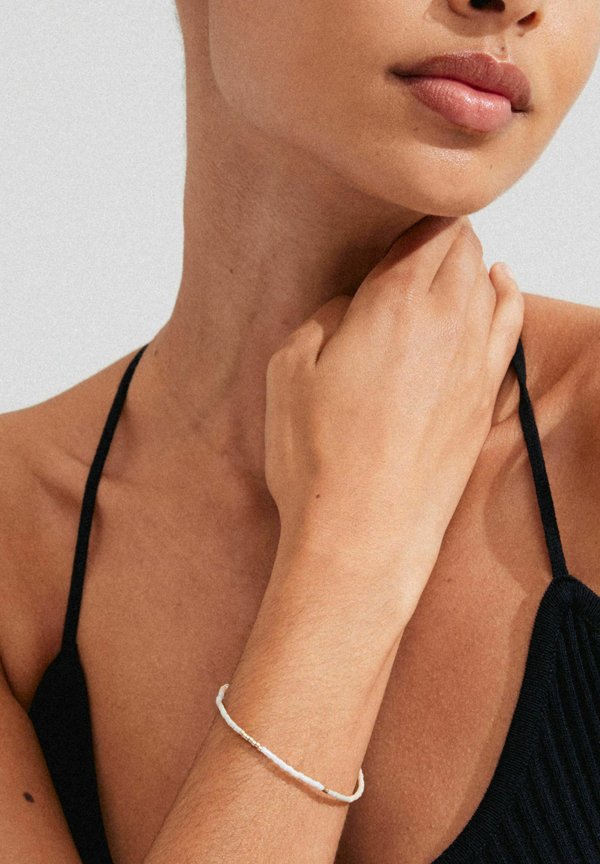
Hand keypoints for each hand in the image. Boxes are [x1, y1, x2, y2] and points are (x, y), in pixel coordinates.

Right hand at [264, 215, 523, 620]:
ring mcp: (472, 362)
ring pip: (487, 283)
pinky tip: (503, 283)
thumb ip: (326, 317)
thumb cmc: (318, 457)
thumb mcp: (289, 369)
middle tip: (417, 240)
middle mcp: (445, 324)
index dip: (415, 219)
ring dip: (469, 264)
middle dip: (442, 237)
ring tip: (451, 258)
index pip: (425, 233)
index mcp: (393, 304)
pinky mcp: (484, 399)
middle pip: (462, 250)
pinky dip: (507, 295)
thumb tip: (353, 305)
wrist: (363, 532)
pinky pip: (509, 326)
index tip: (401, 219)